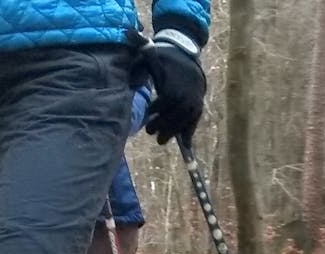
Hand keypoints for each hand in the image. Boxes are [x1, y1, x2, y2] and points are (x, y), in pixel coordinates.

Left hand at [131, 29, 205, 146]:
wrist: (188, 59)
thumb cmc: (165, 60)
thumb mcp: (152, 56)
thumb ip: (140, 55)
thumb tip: (126, 38)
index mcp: (172, 90)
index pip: (161, 106)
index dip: (154, 113)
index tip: (148, 117)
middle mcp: (184, 99)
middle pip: (171, 118)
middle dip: (161, 126)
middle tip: (150, 131)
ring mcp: (193, 104)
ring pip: (182, 124)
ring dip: (172, 133)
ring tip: (161, 140)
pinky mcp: (198, 108)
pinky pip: (193, 124)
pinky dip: (188, 134)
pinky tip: (184, 144)